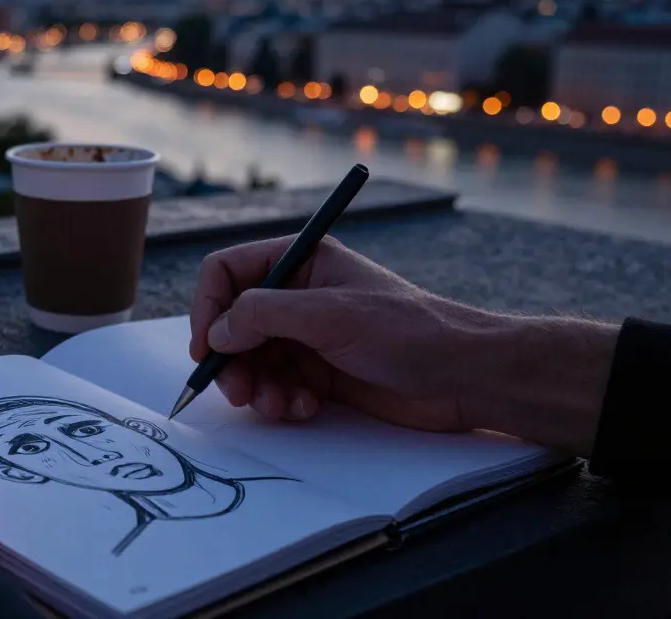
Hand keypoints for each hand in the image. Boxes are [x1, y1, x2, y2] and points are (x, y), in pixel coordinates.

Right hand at [190, 235, 619, 454]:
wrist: (464, 377)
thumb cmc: (409, 331)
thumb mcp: (329, 314)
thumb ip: (264, 315)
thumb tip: (217, 331)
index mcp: (301, 262)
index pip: (228, 272)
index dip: (209, 308)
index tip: (206, 348)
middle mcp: (299, 296)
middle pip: (233, 323)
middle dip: (231, 360)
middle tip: (239, 392)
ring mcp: (309, 336)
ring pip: (252, 360)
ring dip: (257, 387)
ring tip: (278, 406)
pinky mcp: (321, 373)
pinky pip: (278, 386)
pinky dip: (282, 401)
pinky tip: (306, 408)